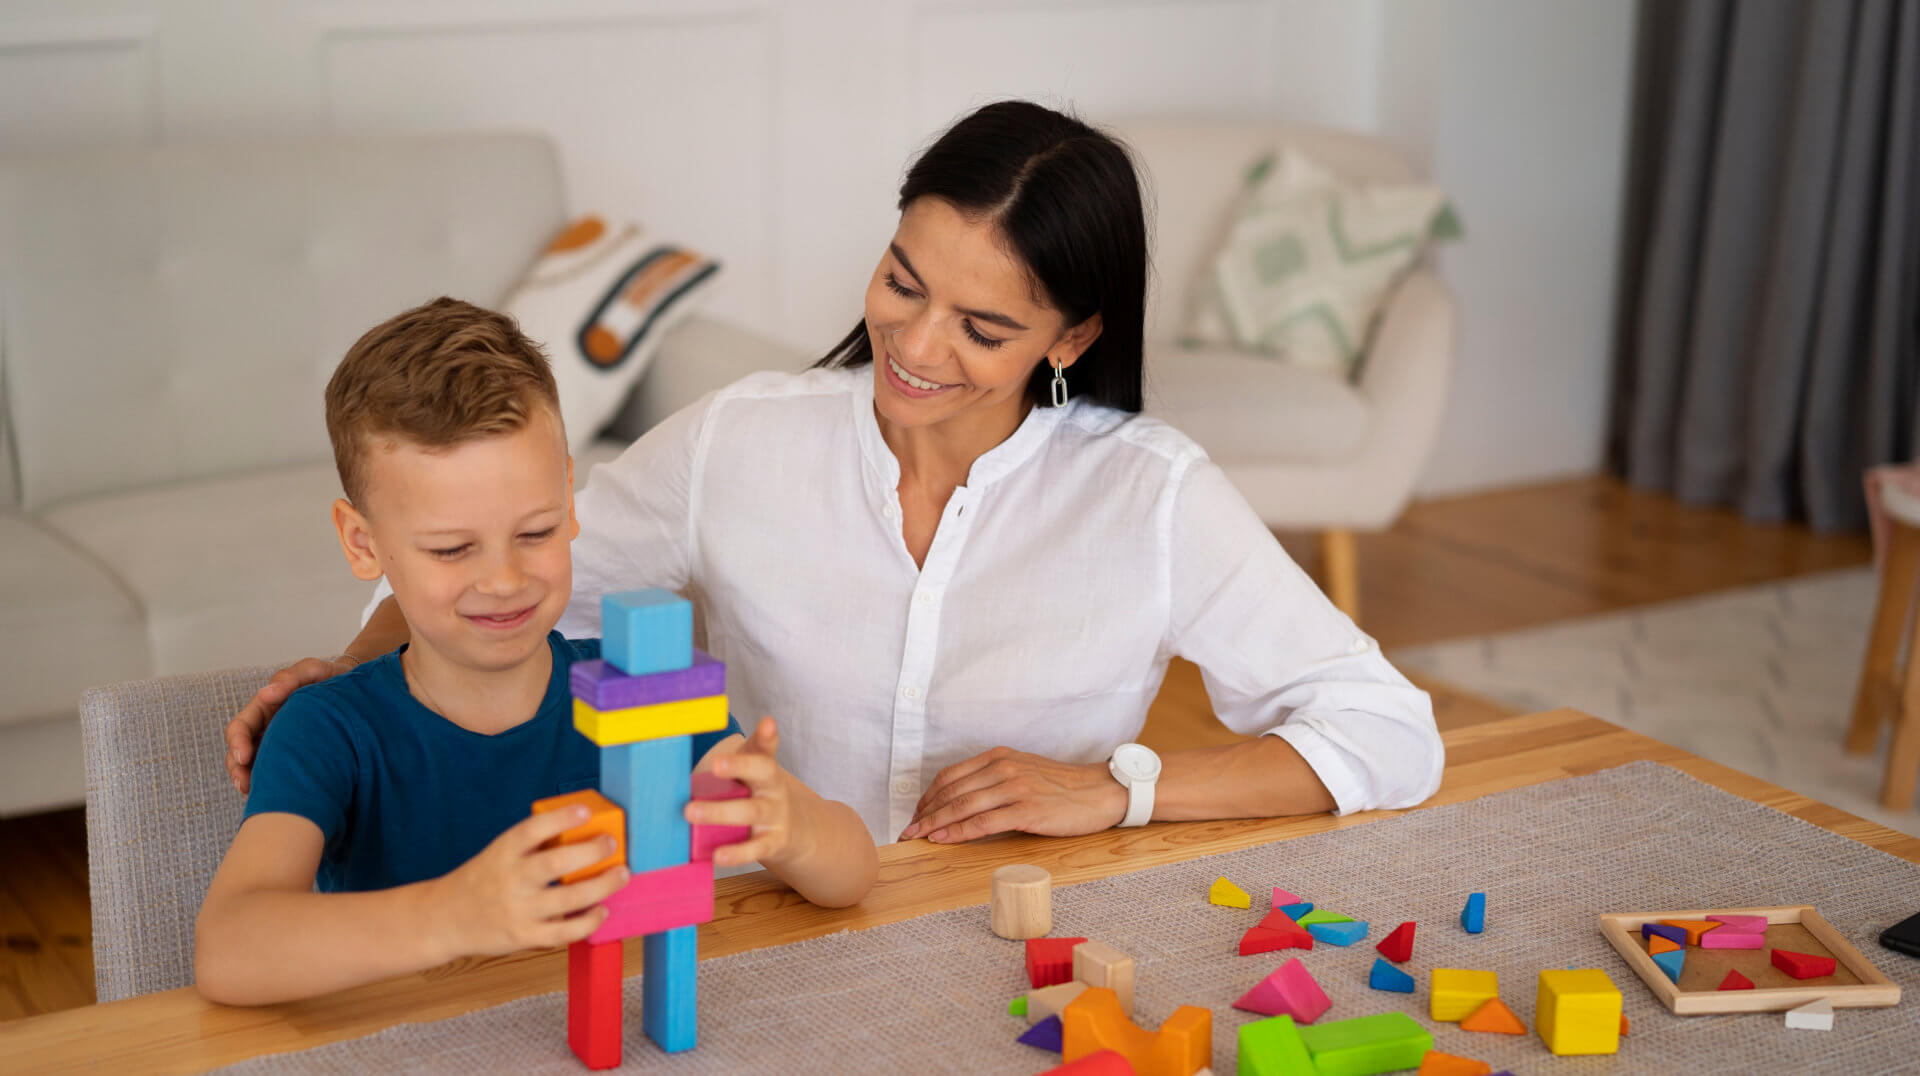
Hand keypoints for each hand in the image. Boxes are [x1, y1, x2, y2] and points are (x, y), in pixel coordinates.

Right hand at [224, 656, 357, 794]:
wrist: (359, 693)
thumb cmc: (332, 678)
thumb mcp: (314, 670)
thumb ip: (292, 676)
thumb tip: (267, 693)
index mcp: (265, 708)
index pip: (241, 727)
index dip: (237, 742)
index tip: (244, 757)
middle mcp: (267, 729)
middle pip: (240, 753)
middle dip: (238, 770)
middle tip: (245, 785)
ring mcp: (278, 746)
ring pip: (254, 768)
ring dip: (250, 782)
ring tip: (255, 795)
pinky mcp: (294, 759)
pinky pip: (276, 775)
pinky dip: (272, 786)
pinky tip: (280, 798)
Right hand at [429, 805, 629, 958]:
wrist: (445, 919)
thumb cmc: (483, 879)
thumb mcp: (500, 853)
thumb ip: (534, 846)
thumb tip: (585, 830)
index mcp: (503, 851)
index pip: (533, 829)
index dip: (561, 818)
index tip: (586, 811)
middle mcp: (510, 879)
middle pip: (557, 863)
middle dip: (591, 851)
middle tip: (612, 844)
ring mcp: (518, 910)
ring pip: (569, 898)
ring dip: (602, 886)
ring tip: (622, 874)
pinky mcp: (523, 936)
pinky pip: (564, 931)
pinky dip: (588, 922)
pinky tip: (601, 910)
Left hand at [687, 718, 802, 868]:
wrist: (791, 831)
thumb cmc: (757, 796)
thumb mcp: (750, 774)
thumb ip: (729, 760)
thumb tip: (681, 752)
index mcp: (764, 769)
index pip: (765, 748)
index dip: (767, 736)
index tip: (767, 723)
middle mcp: (773, 788)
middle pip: (762, 772)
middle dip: (738, 766)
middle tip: (713, 764)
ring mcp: (774, 816)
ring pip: (750, 812)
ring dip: (720, 812)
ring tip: (691, 812)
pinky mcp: (772, 843)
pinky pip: (754, 849)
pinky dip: (737, 854)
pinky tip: (718, 856)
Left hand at [899, 747, 1128, 843]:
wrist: (1102, 792)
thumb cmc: (1064, 787)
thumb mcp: (1025, 773)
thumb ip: (996, 781)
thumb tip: (964, 802)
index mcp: (1000, 757)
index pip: (951, 775)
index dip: (928, 796)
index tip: (916, 814)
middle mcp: (1003, 768)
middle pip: (951, 791)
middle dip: (924, 813)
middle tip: (907, 831)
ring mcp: (1015, 788)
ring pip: (962, 806)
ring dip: (934, 824)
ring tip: (916, 838)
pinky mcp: (1027, 810)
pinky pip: (982, 822)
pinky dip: (957, 832)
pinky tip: (942, 840)